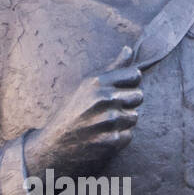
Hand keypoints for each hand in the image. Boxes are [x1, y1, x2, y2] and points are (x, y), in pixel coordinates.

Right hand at [24, 47, 142, 177]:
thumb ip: (112, 68)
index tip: (119, 91)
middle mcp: (104, 99)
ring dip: (124, 122)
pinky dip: (120, 138)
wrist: (54, 145)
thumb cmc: (71, 112)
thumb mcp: (86, 86)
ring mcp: (108, 121)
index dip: (130, 84)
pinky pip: (129, 135)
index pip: (135, 75)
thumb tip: (129, 49)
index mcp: (98, 82)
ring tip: (104, 124)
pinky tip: (103, 137)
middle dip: (128, 103)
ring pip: (134, 117)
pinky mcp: (111, 141)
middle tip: (109, 110)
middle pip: (139, 96)